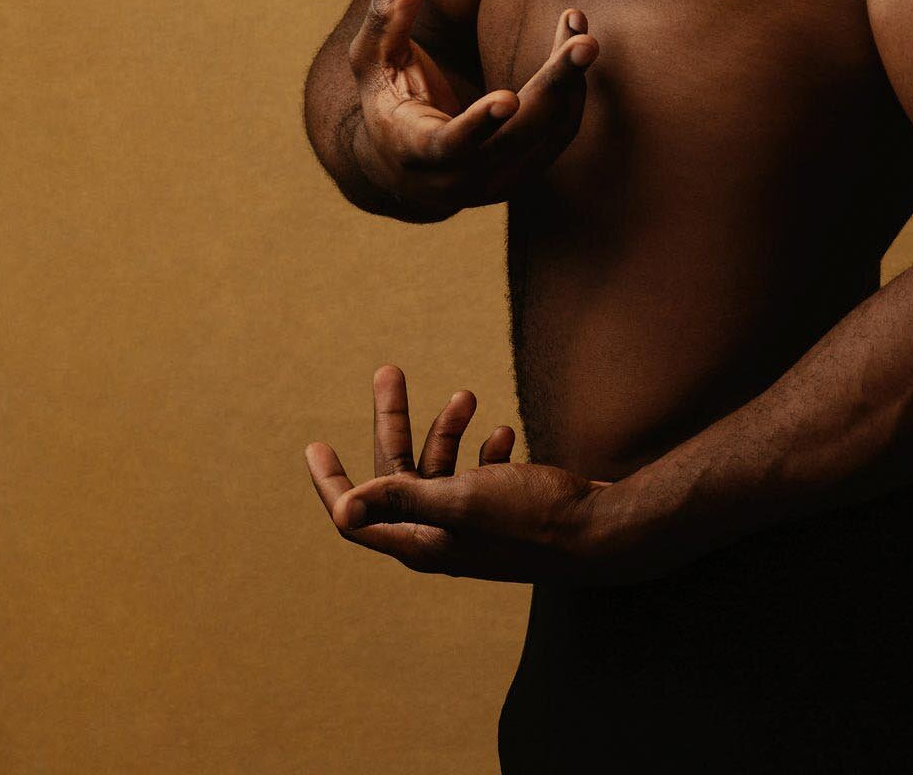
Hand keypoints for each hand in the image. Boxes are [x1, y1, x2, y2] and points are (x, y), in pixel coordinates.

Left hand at [304, 365, 626, 585]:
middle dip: (393, 422)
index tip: (313, 446)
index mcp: (422, 539)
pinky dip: (483, 449)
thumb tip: (341, 510)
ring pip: (441, 467)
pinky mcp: (502, 509)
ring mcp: (472, 522)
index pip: (357, 515)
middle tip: (389, 372)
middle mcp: (441, 534)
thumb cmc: (530, 518)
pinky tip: (500, 433)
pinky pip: (478, 474)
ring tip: (466, 396)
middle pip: (398, 474)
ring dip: (448, 428)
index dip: (331, 482)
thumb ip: (402, 498)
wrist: (599, 531)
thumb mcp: (461, 500)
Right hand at [345, 0, 597, 214]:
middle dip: (553, 87)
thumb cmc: (385, 99)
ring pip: (548, 133)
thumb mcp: (372, 60)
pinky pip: (560, 132)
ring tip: (579, 29)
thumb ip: (387, 18)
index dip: (479, 124)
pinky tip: (573, 44)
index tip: (508, 99)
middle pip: (518, 137)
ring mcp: (497, 182)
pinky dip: (572, 90)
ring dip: (570, 81)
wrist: (402, 164)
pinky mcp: (525, 172)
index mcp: (416, 152)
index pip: (451, 145)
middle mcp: (461, 178)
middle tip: (585, 44)